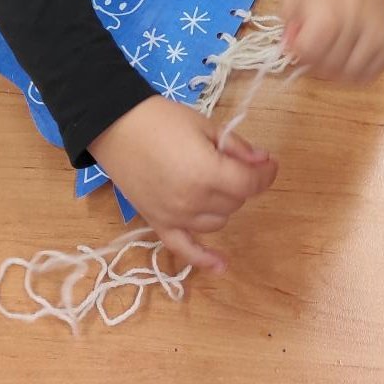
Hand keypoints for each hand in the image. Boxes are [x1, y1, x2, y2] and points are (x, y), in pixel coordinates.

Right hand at [90, 97, 277, 272]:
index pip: (249, 184)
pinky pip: (184, 249)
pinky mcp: (157, 223)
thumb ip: (236, 146)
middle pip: (235, 202)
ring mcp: (174, 216)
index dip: (266, 173)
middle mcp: (192, 201)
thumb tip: (262, 161)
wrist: (115, 125)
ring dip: (223, 204)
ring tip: (212, 182)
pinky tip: (222, 265)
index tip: (269, 163)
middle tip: (230, 161)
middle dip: (240, 182)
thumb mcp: (204, 124)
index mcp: (206, 172)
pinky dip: (203, 259)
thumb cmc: (161, 119)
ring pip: (218, 221)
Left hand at [281, 0, 383, 82]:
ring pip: (352, 73)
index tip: (298, 41)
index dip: (299, 50)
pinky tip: (348, 55)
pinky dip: (358, 72)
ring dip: (336, 70)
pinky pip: (373, 73)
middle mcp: (357, 19)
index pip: (310, 48)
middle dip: (315, 61)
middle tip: (314, 46)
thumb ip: (288, 16)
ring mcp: (378, 32)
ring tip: (330, 51)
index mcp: (330, 3)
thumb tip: (289, 45)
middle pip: (330, 64)